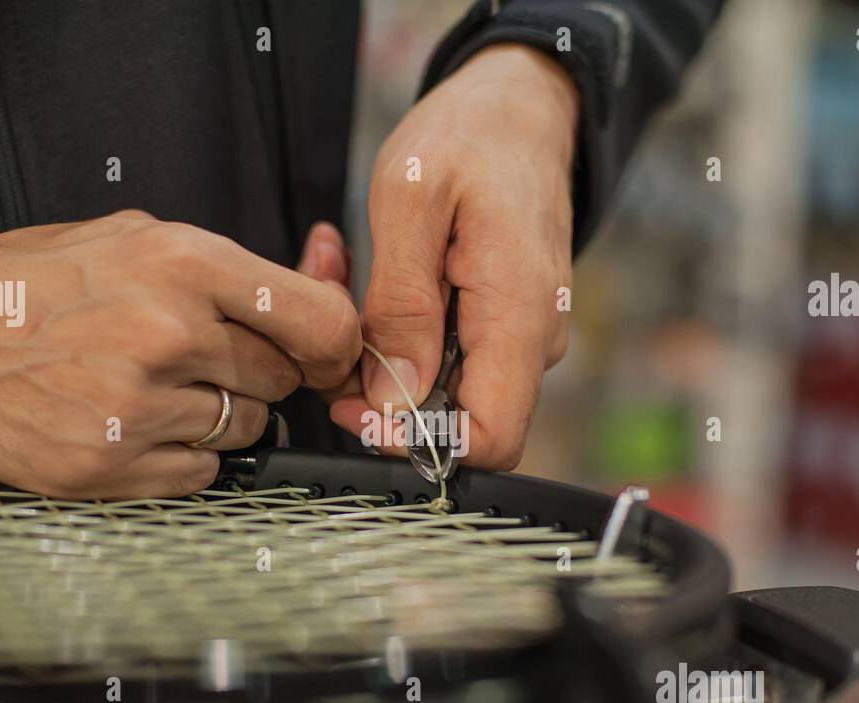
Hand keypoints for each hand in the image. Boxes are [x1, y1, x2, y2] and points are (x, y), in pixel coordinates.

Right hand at [0, 212, 358, 498]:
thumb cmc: (38, 283)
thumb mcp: (135, 237)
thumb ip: (230, 270)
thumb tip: (319, 286)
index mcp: (183, 265)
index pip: (319, 322)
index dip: (333, 346)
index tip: (322, 355)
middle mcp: (170, 334)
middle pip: (281, 382)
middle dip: (257, 374)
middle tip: (203, 359)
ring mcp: (141, 407)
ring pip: (247, 431)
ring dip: (219, 415)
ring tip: (156, 387)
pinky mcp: (115, 466)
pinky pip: (204, 472)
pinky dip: (184, 454)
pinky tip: (138, 423)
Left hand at [330, 43, 578, 468]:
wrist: (521, 104)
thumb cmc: (470, 135)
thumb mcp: (413, 201)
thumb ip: (403, 307)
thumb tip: (393, 401)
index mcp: (519, 316)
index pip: (490, 439)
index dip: (417, 442)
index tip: (354, 403)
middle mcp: (532, 340)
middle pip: (456, 422)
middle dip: (377, 392)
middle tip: (326, 324)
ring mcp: (521, 336)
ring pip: (441, 391)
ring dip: (378, 354)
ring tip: (338, 277)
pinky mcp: (502, 324)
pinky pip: (445, 358)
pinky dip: (397, 334)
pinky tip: (367, 283)